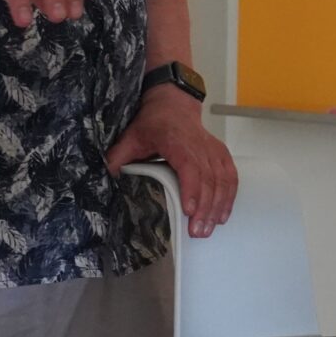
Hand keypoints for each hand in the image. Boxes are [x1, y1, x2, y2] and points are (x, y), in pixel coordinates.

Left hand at [105, 88, 238, 235]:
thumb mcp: (131, 137)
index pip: (189, 167)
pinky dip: (229, 196)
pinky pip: (230, 176)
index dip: (191, 190)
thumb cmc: (154, 122)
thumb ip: (118, 157)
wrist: (173, 104)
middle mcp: (200, 145)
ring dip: (219, 205)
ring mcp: (213, 150)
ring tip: (210, 228)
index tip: (189, 211)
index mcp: (177, 141)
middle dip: (205, 208)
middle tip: (198, 232)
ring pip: (222, 180)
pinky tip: (223, 213)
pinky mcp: (220, 154)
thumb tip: (105, 177)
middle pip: (208, 179)